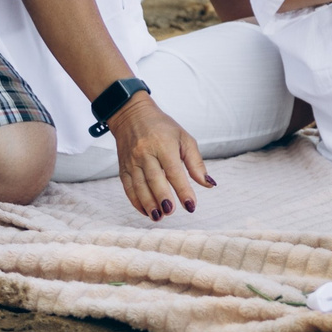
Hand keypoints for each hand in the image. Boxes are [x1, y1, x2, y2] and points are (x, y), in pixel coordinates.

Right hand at [110, 94, 212, 220]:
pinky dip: (136, 201)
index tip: (191, 205)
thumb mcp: (184, 138)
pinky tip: (146, 211)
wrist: (131, 114)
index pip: (174, 171)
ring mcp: (131, 160)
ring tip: (159, 216)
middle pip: (154, 179)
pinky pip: (127, 187)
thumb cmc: (162, 127)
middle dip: (162, 197)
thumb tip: (209, 184)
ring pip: (139, 185)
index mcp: (163, 144)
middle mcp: (145, 152)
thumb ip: (196, 162)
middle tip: (171, 212)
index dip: (183, 189)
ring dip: (148, 203)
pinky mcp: (122, 167)